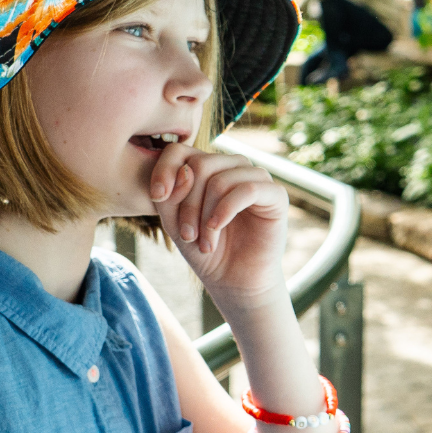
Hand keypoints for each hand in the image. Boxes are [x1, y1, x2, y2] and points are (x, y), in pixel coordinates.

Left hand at [146, 144, 288, 306]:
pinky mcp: (276, 195)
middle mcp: (233, 166)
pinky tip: (217, 229)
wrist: (234, 281)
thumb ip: (171, 194)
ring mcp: (256, 178)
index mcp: (208, 167)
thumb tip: (187, 170)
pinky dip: (226, 210)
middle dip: (187, 203)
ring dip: (205, 215)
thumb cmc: (204, 250)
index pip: (180, 151)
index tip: (155, 196)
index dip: (164, 169)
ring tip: (204, 243)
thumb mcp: (175, 222)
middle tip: (187, 237)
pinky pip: (247, 189)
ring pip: (221, 180)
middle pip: (200, 165)